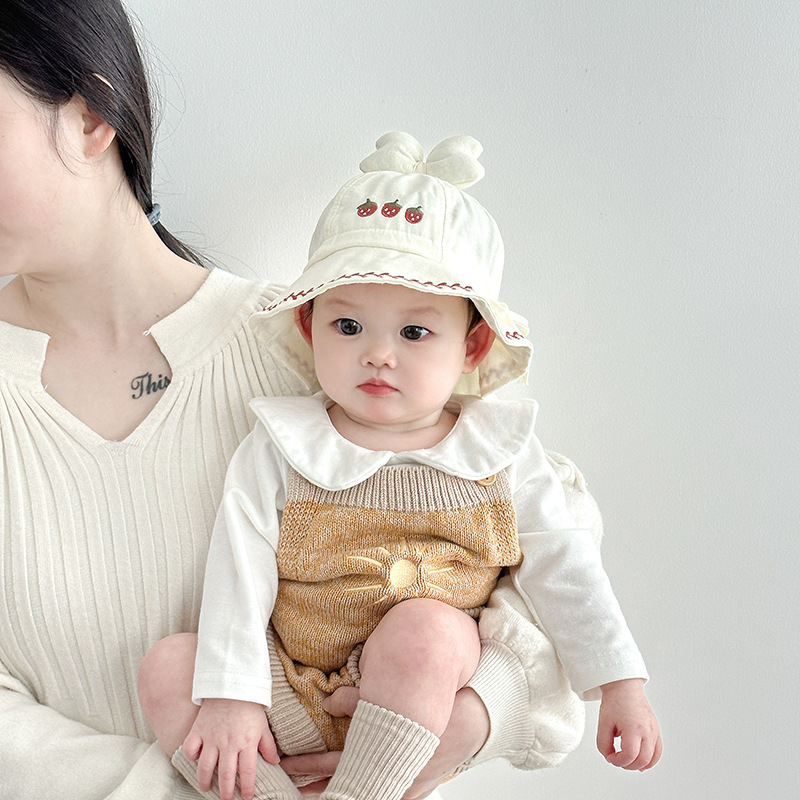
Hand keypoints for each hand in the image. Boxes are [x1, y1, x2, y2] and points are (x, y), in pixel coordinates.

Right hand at [183, 698, 278, 799]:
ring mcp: (211, 737)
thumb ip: (268, 745)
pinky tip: (195, 761)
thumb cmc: (250, 706)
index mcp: (246, 742)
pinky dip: (191, 756)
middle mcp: (228, 743)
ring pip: (205, 767)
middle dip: (226, 792)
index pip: (248, 772)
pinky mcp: (198, 730)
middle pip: (226, 775)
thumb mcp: (263, 725)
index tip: (247, 796)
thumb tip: (275, 762)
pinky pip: (190, 748)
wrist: (233, 684)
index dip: (247, 787)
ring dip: (205, 781)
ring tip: (207, 788)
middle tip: (226, 799)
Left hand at [280, 686, 489, 798]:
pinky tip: (362, 794)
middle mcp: (390, 777)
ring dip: (341, 792)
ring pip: (364, 796)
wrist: (475, 717)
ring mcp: (405, 787)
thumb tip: (328, 702)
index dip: (308, 765)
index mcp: (381, 754)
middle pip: (344, 788)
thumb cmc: (434, 704)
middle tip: (292, 789)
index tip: (286, 764)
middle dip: (317, 787)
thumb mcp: (393, 697)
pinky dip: (374, 796)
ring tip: (317, 794)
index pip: (335, 764)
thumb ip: (358, 700)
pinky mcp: (419, 788)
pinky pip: (392, 797)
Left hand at [596, 679, 661, 770]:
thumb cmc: (615, 702)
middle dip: (628, 765)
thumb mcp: (603, 723)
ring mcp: (654, 731)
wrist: (624, 688)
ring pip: (652, 758)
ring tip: (627, 760)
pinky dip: (650, 760)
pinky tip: (641, 762)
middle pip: (642, 760)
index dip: (618, 761)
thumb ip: (603, 744)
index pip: (630, 755)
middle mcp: (647, 730)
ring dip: (639, 765)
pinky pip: (658, 751)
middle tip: (617, 759)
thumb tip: (610, 757)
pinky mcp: (656, 730)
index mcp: (633, 727)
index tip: (610, 757)